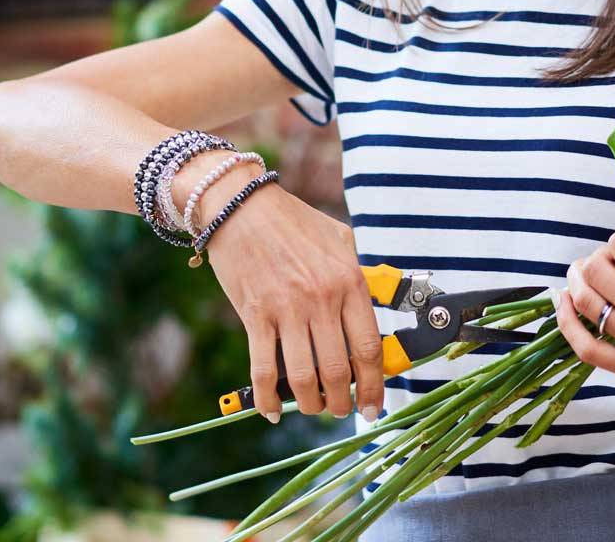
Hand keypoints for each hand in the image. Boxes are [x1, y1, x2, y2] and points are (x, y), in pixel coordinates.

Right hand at [202, 181, 385, 424]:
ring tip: (313, 407)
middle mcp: (321, 298)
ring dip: (310, 403)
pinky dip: (267, 397)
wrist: (240, 205)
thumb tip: (374, 305)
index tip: (373, 405)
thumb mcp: (338, 239)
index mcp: (348, 281)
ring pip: (304, 376)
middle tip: (340, 410)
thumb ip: (357, 273)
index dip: (374, 386)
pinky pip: (263, 368)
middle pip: (339, 370)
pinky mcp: (255, 314)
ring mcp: (287, 308)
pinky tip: (271, 409)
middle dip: (342, 402)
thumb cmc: (290, 220)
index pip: (369, 348)